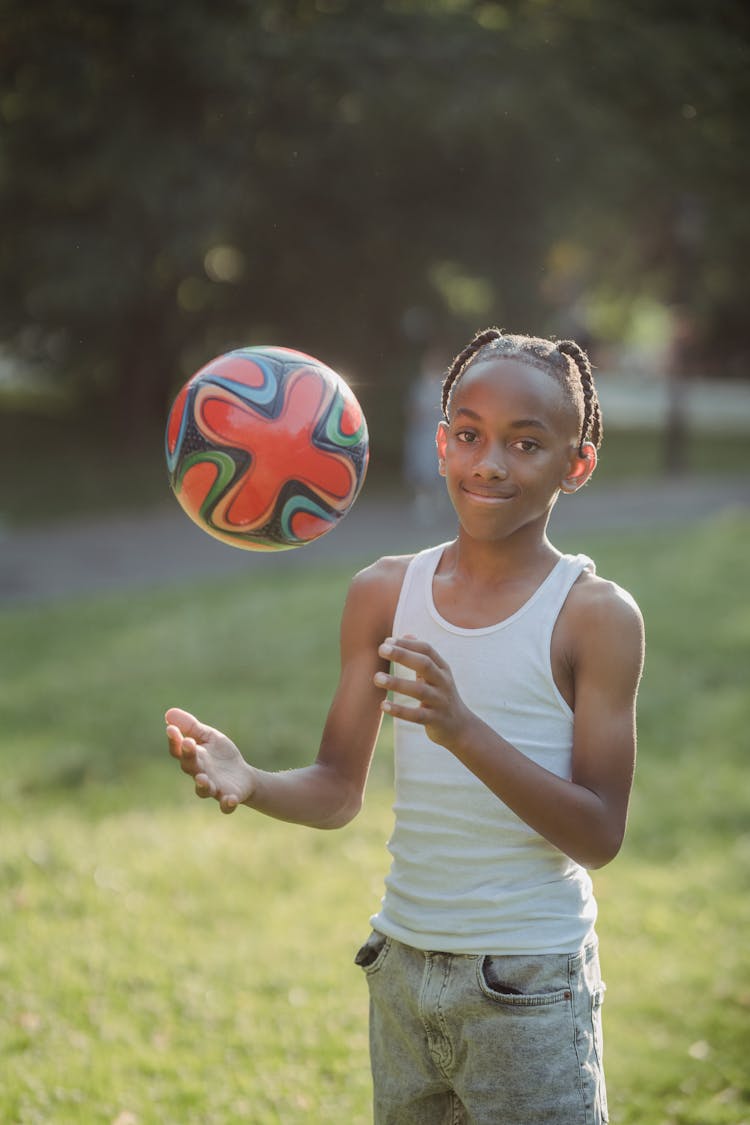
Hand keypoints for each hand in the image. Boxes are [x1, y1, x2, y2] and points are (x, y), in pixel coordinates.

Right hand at [165, 707, 255, 813]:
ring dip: (202, 784)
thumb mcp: (208, 737)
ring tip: (202, 778)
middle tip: (188, 743)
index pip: (178, 750)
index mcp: (193, 758)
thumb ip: (191, 727)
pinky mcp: (228, 799)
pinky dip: (227, 804)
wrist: (242, 776)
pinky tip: (230, 799)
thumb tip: (168, 713)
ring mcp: (213, 787)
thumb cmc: (220, 755)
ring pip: (203, 790)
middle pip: (189, 767)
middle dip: (188, 755)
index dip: (174, 740)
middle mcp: (199, 774)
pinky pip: (225, 805)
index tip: (171, 729)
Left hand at [373, 636, 473, 750]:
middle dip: (402, 655)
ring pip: (419, 690)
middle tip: (381, 649)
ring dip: (397, 683)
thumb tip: (405, 635)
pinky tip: (383, 705)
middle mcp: (443, 682)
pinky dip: (400, 710)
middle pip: (424, 664)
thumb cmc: (441, 695)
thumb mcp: (436, 674)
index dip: (407, 644)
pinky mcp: (435, 720)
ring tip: (376, 677)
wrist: (460, 727)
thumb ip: (421, 656)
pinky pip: (416, 715)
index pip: (426, 650)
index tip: (387, 641)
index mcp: (442, 669)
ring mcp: (440, 701)